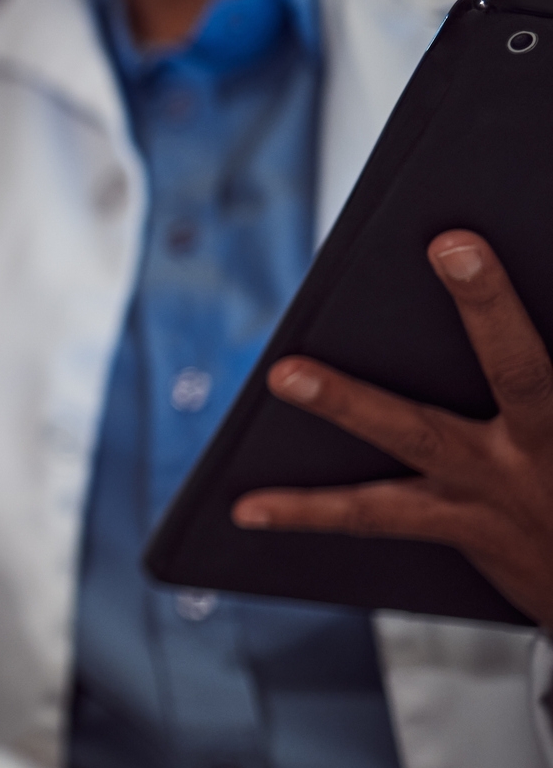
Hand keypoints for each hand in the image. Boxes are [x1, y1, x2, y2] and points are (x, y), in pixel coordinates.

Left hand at [231, 230, 552, 630]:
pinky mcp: (462, 527)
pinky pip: (372, 516)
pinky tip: (246, 505)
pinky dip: (305, 510)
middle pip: (521, 367)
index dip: (535, 300)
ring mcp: (497, 488)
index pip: (550, 354)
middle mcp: (544, 445)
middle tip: (453, 246)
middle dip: (489, 304)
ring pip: (416, 432)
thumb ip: (538, 376)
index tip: (512, 240)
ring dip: (347, 400)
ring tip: (284, 374)